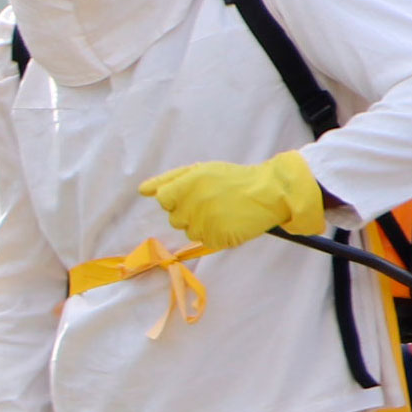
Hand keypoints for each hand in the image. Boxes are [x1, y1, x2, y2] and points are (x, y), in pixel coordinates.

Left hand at [138, 151, 324, 250]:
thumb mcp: (201, 170)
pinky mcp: (217, 237)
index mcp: (187, 183)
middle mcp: (192, 203)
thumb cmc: (232, 179)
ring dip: (202, 225)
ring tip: (222, 212)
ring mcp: (205, 222)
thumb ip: (169, 179)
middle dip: (189, 213)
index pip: (164, 199)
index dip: (176, 199)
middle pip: (175, 218)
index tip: (193, 195)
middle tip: (212, 203)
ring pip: (190, 231)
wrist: (268, 192)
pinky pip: (205, 241)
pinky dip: (215, 235)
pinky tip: (228, 223)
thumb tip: (142, 190)